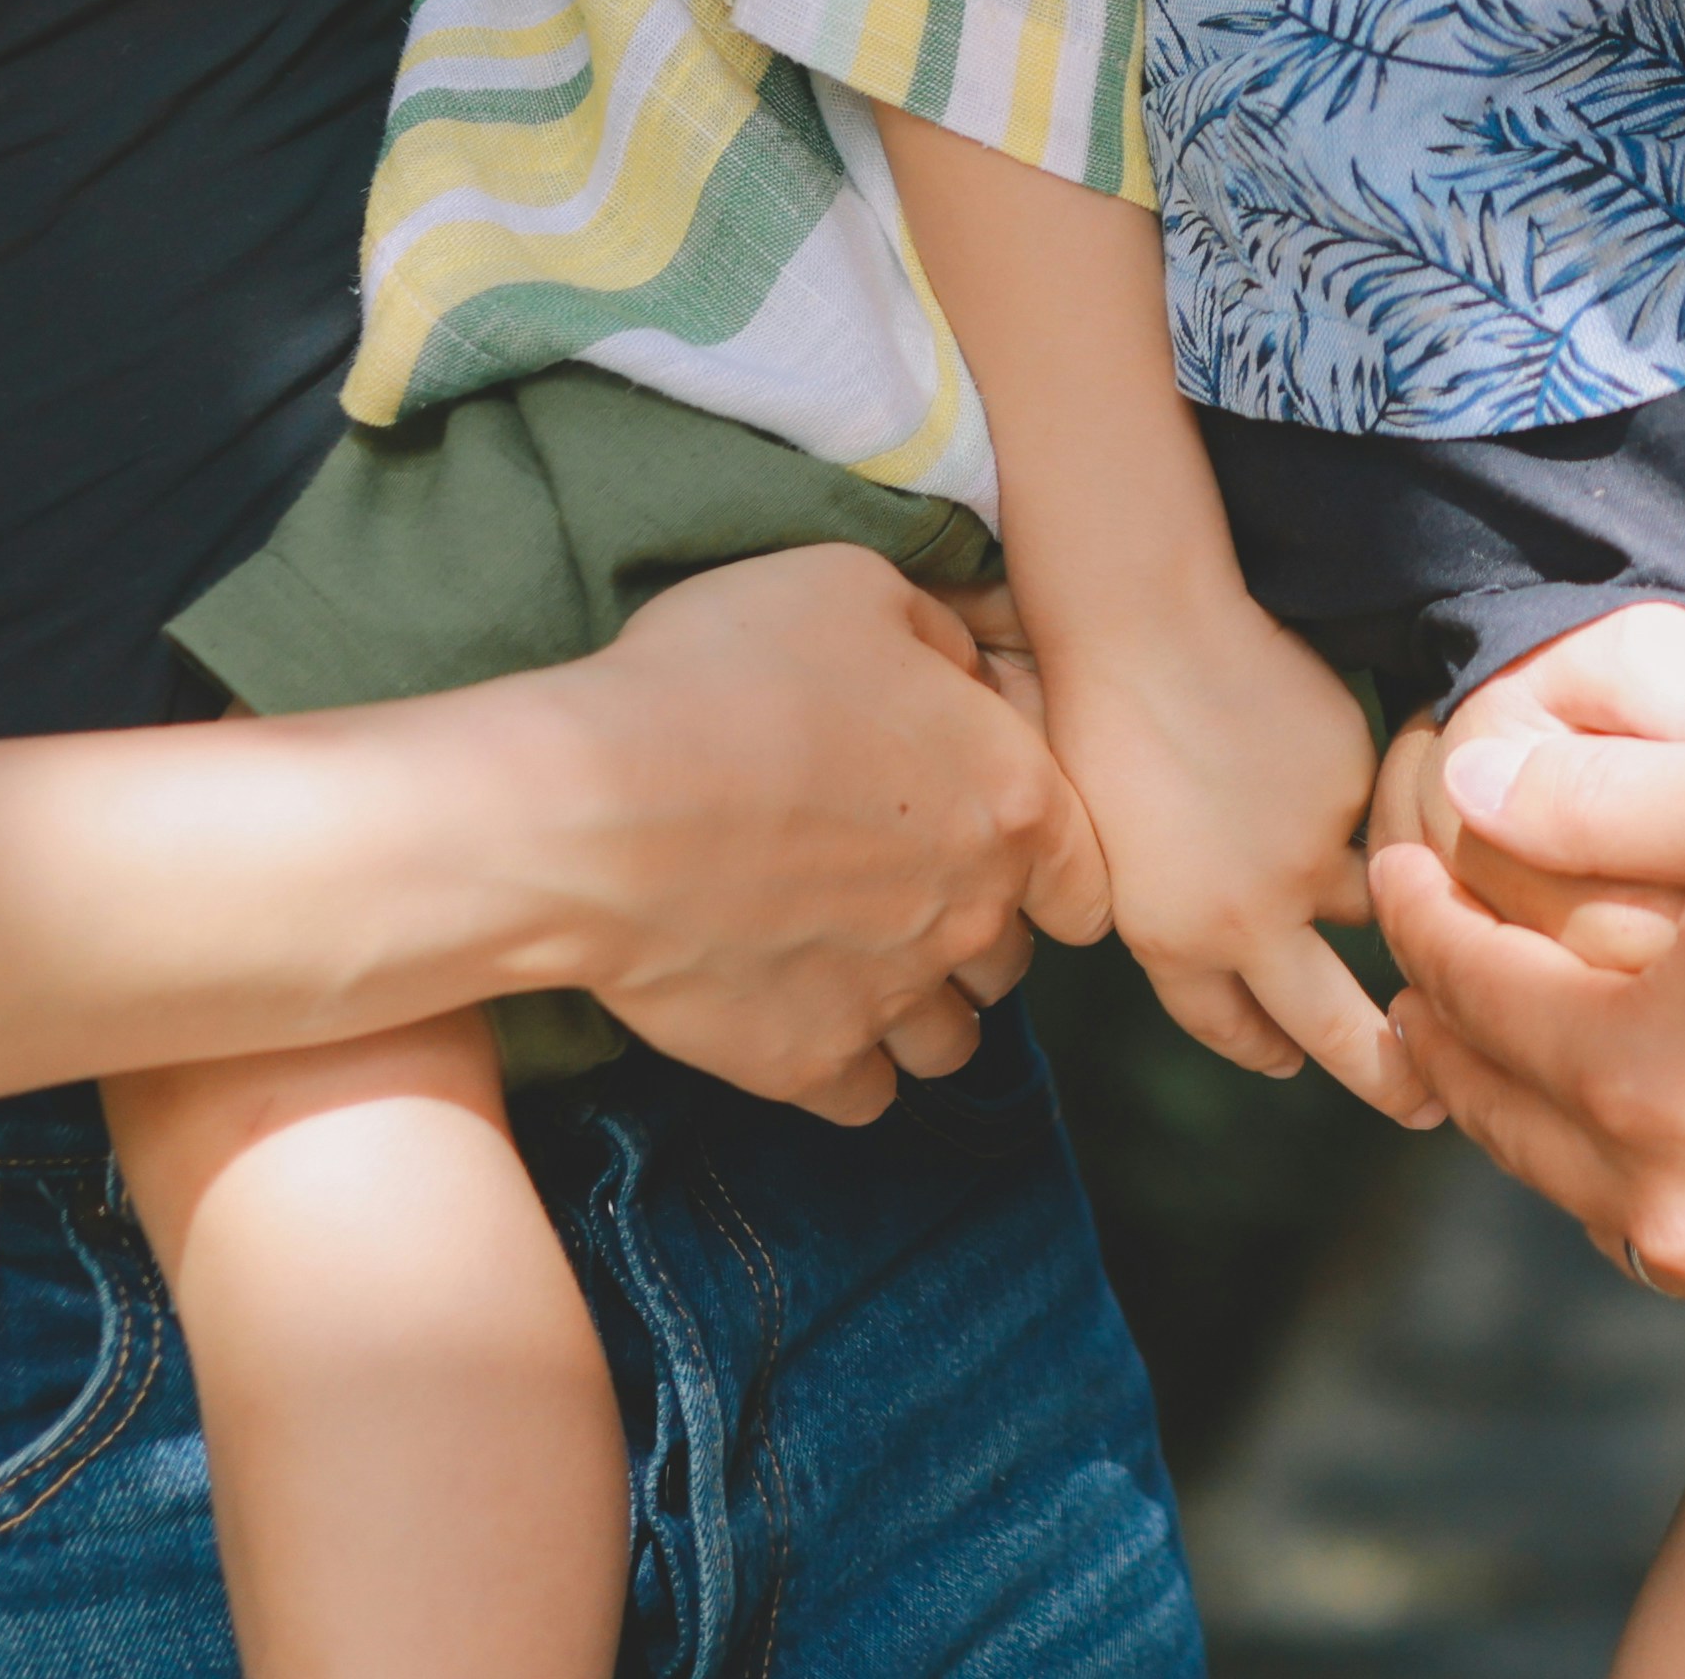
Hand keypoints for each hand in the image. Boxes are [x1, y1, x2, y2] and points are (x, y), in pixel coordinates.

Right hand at [533, 548, 1079, 1122]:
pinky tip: (801, 1011)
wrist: (595, 805)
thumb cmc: (724, 676)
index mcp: (1011, 801)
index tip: (1007, 854)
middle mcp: (972, 914)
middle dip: (975, 930)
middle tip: (899, 889)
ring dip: (921, 1011)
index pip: (1088, 877)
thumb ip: (937, 638)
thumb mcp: (851, 588)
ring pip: (950, 1043)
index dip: (1053, 866)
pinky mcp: (806, 1064)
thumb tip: (961, 677)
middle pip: (1012, 958)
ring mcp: (893, 1001)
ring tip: (857, 964)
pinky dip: (845, 1063)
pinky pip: (865, 1096)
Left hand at [1044, 584, 1424, 1118]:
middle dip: (1385, 1074)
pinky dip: (1358, 799)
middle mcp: (1251, 921)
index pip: (1234, 1028)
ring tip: (1393, 890)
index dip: (1264, 1047)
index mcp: (1172, 944)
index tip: (1290, 1061)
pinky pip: (1374, 813)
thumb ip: (1164, 914)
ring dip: (1381, 900)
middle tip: (1422, 1106)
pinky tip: (1316, 751)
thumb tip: (1219, 940)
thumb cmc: (1093, 723)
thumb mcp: (1101, 851)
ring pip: (1372, 904)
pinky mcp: (1354, 787)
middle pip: (1337, 1029)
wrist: (1144, 626)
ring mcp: (1313, 856)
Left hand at [1375, 725, 1684, 1350]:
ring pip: (1594, 1200)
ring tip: (1529, 1054)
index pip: (1471, 992)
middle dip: (1448, 1035)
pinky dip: (1652, 1189)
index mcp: (1635, 1071)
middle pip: (1506, 1117)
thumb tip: (1476, 789)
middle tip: (1420, 978)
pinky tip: (1673, 1142)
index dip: (1423, 915)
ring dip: (1546, 1122)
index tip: (1401, 863)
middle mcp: (1668, 1201)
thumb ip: (1607, 800)